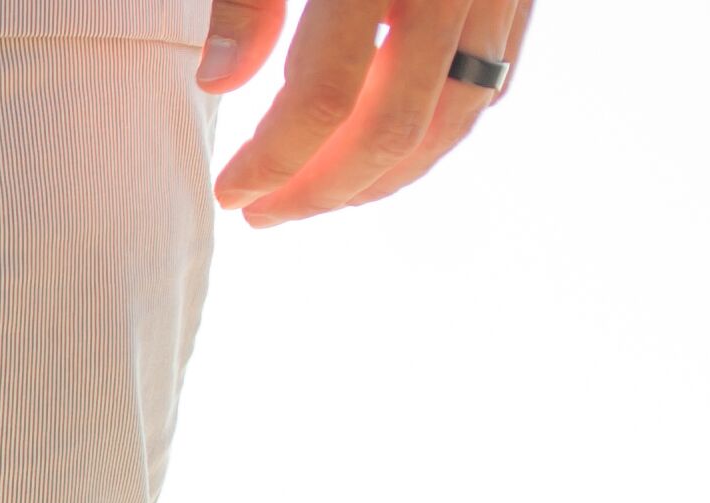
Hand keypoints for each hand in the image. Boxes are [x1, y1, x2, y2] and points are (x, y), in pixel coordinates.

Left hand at [203, 0, 531, 224]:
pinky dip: (435, 132)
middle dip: (322, 190)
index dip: (274, 160)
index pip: (327, 96)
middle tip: (264, 215)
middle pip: (395, 126)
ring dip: (382, 176)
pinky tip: (375, 150)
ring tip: (315, 194)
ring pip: (455, 117)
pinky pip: (491, 83)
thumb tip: (218, 81)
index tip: (232, 192)